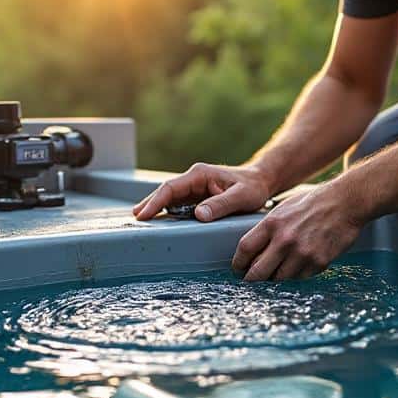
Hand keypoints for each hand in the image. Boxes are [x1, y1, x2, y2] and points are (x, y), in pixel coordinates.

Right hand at [133, 163, 272, 221]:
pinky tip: (159, 223)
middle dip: (149, 204)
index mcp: (199, 175)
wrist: (261, 182)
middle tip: (135, 219)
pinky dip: (167, 212)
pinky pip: (178, 204)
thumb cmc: (253, 187)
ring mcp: (194, 188)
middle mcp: (193, 179)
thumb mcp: (241, 197)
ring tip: (141, 221)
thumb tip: (198, 215)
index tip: (143, 214)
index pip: (170, 188)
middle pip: (165, 192)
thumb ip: (221, 205)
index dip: (155, 201)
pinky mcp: (197, 197)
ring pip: (169, 198)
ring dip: (155, 208)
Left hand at [231, 182, 364, 281]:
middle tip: (251, 281)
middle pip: (257, 272)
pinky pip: (300, 278)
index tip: (238, 269)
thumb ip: (267, 229)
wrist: (346, 202)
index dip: (238, 263)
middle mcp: (285, 240)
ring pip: (279, 279)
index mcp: (272, 223)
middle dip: (252, 280)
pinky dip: (296, 276)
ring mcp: (302, 253)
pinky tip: (298, 266)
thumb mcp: (283, 209)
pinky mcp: (318, 262)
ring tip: (276, 274)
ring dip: (275, 279)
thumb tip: (253, 251)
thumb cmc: (313, 203)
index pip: (245, 249)